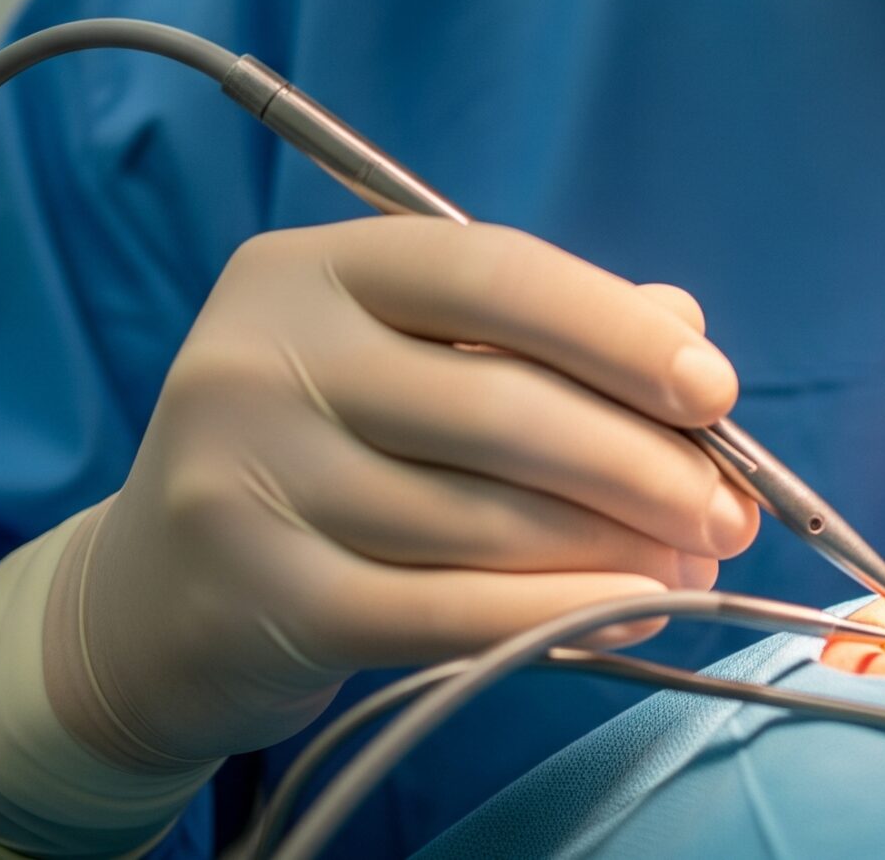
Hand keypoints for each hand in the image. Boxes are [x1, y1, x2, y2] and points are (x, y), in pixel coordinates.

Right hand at [56, 216, 759, 766]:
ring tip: (692, 565)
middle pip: (503, 408)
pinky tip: (633, 612)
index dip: (615, 331)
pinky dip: (562, 615)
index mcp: (309, 269)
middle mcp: (261, 357)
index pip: (491, 273)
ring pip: (488, 520)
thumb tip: (684, 332)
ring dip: (618, 550)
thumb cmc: (326, 451)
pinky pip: (450, 612)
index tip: (716, 392)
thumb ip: (540, 333)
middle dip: (644, 466)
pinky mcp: (261, 600)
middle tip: (730, 512)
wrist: (154, 596)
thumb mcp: (409, 360)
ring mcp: (249, 480)